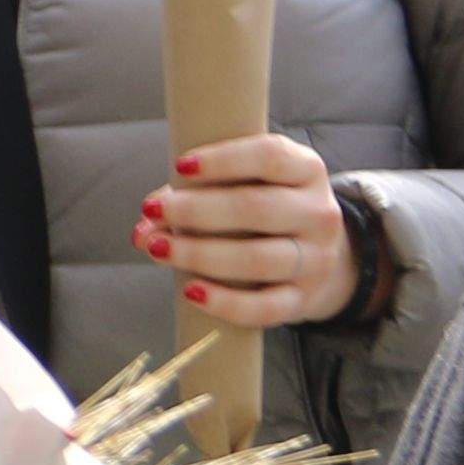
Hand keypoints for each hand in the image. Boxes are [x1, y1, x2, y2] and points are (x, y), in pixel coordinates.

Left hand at [142, 130, 354, 328]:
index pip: (271, 157)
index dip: (223, 160)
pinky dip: (225, 302)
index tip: (180, 166)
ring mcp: (315, 259)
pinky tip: (191, 291)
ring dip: (200, 254)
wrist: (313, 255)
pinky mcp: (303, 299)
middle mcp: (319, 213)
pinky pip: (265, 307)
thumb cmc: (260, 209)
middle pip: (258, 208)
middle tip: (154, 211)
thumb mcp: (239, 185)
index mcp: (306, 171)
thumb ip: (190, 194)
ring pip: (259, 259)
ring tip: (157, 249)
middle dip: (197, 210)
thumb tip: (144, 226)